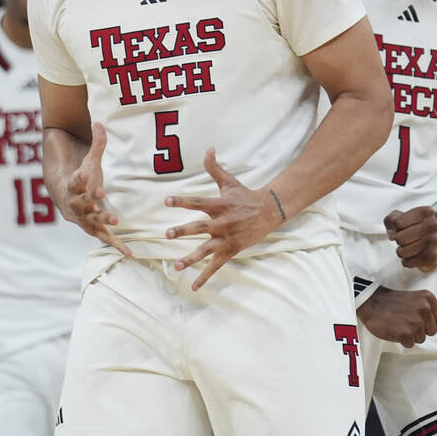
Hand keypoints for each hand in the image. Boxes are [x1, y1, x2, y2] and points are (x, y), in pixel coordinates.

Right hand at [59, 122, 131, 256]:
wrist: (62, 193)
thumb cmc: (80, 174)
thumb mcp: (88, 159)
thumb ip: (97, 143)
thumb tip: (100, 122)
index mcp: (72, 185)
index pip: (76, 182)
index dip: (81, 180)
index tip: (88, 177)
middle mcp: (74, 203)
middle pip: (82, 204)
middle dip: (92, 203)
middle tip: (103, 200)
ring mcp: (81, 217)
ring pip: (91, 221)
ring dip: (103, 223)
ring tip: (117, 222)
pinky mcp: (91, 228)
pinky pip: (103, 236)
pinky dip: (115, 244)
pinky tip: (128, 253)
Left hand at [166, 149, 282, 289]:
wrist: (270, 212)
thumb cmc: (245, 196)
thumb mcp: (230, 182)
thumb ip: (215, 168)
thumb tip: (208, 149)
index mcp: (219, 205)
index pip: (197, 202)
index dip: (182, 201)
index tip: (166, 200)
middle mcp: (222, 223)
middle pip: (200, 227)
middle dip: (183, 231)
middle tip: (168, 234)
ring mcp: (226, 239)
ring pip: (206, 250)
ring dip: (191, 258)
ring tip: (176, 266)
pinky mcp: (231, 251)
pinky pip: (216, 266)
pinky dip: (205, 277)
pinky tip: (193, 287)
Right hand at [357, 286, 436, 346]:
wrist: (372, 302)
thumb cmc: (392, 302)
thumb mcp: (415, 299)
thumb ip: (428, 310)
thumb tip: (436, 328)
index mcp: (428, 298)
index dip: (433, 323)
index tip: (423, 321)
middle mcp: (424, 309)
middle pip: (432, 331)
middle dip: (420, 330)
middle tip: (407, 321)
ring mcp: (415, 322)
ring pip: (421, 338)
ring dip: (411, 335)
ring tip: (400, 324)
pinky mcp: (406, 334)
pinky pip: (410, 344)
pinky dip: (402, 340)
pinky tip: (395, 330)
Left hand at [384, 207, 436, 271]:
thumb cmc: (418, 228)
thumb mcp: (403, 217)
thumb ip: (391, 219)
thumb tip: (392, 233)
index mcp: (426, 212)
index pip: (398, 223)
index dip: (396, 227)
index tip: (402, 227)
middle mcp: (433, 225)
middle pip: (399, 239)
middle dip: (399, 240)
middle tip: (407, 239)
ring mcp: (434, 241)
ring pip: (402, 252)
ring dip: (403, 251)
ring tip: (411, 247)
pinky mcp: (433, 257)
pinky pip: (407, 263)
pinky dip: (408, 261)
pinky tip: (415, 255)